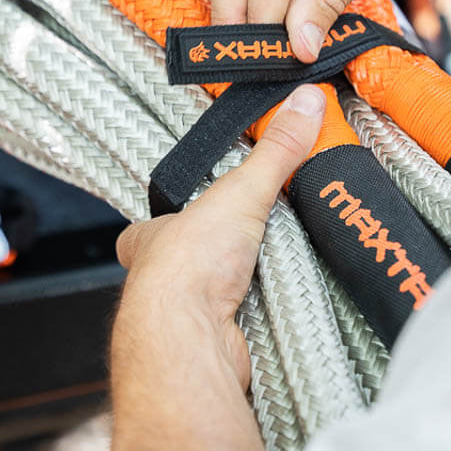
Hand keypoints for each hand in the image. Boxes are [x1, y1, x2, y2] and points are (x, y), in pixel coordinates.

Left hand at [104, 85, 326, 450]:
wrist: (188, 339)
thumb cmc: (187, 266)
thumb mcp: (240, 191)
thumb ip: (275, 151)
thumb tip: (304, 103)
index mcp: (153, 238)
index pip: (147, 226)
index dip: (167, 218)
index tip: (194, 211)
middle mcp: (162, 280)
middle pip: (185, 264)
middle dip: (215, 257)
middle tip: (250, 241)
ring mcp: (186, 317)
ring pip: (212, 300)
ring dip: (242, 290)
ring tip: (279, 270)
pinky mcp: (215, 346)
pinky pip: (241, 329)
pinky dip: (262, 321)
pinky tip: (282, 310)